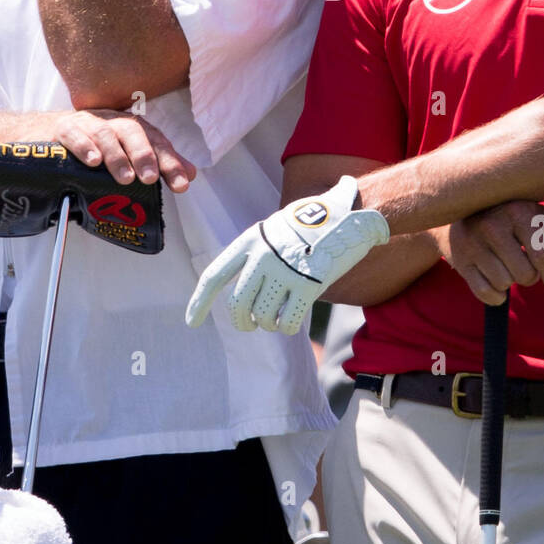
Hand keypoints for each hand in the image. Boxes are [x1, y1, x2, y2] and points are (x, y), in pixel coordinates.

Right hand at [53, 109, 195, 193]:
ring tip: (125, 178)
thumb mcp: (127, 153)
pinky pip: (74, 134)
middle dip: (144, 155)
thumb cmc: (94, 145)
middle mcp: (112, 122)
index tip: (181, 184)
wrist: (49, 131)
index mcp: (131, 128)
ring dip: (116, 156)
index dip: (170, 162)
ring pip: (105, 134)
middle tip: (150, 179)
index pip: (156, 142)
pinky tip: (93, 161)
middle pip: (132, 131)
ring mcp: (87, 123)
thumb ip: (158, 163)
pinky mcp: (63, 129)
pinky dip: (85, 147)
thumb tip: (190, 175)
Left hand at [185, 176, 389, 334]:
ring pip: (263, 317)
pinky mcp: (308, 284)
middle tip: (251, 326)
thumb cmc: (316, 220)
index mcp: (251, 240)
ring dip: (269, 324)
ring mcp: (285, 270)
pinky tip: (293, 319)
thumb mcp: (280, 223)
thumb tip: (251, 257)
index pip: (215, 275)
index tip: (191, 322)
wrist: (352, 218)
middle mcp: (263, 255)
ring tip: (278, 319)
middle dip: (242, 323)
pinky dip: (288, 325)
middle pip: (238, 305)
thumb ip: (263, 244)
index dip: (199, 302)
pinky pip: (288, 321)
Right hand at [441, 200, 543, 305]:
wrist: (458, 212)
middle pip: (526, 275)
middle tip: (523, 263)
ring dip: (510, 281)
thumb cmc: (508, 215)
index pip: (542, 254)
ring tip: (504, 265)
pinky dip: (495, 296)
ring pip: (505, 284)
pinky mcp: (460, 260)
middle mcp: (494, 225)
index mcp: (518, 212)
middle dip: (530, 275)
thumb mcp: (534, 214)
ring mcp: (473, 243)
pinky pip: (486, 293)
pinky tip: (493, 281)